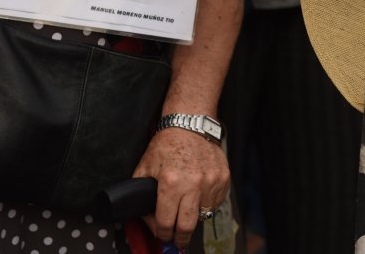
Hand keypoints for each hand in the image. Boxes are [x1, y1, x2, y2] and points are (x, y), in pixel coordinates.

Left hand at [133, 128, 229, 248]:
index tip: (163, 234)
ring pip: (203, 216)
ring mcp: (210, 182)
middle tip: (177, 240)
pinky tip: (198, 195)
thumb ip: (141, 194)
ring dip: (194, 217)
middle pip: (187, 226)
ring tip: (186, 210)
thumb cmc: (167, 144)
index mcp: (171, 182)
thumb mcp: (145, 167)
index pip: (166, 222)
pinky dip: (206, 204)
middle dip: (180, 238)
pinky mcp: (223, 179)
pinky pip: (215, 203)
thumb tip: (147, 219)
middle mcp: (193, 184)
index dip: (162, 233)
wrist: (190, 124)